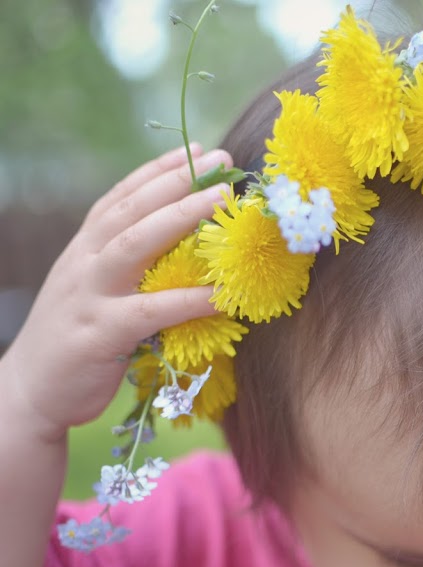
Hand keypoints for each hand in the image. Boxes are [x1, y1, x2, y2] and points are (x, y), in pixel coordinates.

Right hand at [1, 145, 231, 441]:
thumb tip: (188, 244)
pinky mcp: (100, 334)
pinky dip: (190, 300)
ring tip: (223, 200)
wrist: (30, 391)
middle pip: (131, 209)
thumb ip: (129, 264)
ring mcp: (90, 295)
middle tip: (222, 160)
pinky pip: (151, 311)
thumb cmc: (78, 337)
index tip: (197, 150)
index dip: (159, 170)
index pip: (122, 196)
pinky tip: (223, 294)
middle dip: (177, 181)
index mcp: (85, 248)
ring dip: (181, 217)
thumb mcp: (97, 289)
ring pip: (135, 244)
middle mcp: (84, 262)